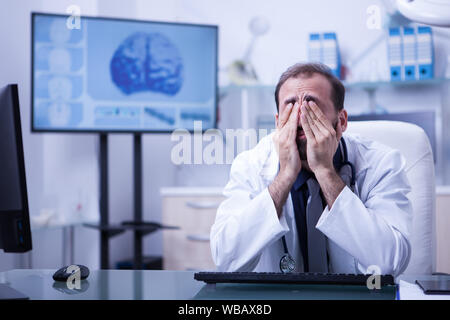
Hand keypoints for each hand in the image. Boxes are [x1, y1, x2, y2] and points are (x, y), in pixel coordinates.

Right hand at [269, 102, 300, 216]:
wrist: (288, 171)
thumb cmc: (290, 161)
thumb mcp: (288, 148)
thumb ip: (289, 139)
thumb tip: (291, 133)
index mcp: (279, 137)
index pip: (282, 123)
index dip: (285, 114)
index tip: (289, 106)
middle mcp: (279, 136)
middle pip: (283, 120)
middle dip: (288, 110)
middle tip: (293, 101)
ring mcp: (282, 139)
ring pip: (287, 122)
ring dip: (292, 113)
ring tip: (297, 104)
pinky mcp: (287, 142)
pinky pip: (291, 128)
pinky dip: (294, 120)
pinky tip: (298, 115)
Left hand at [300, 101, 341, 173]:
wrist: (324, 168)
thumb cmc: (327, 155)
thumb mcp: (335, 142)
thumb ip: (337, 132)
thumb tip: (339, 123)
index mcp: (331, 132)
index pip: (323, 118)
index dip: (316, 109)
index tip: (311, 103)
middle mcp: (327, 133)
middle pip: (317, 118)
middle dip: (310, 108)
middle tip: (304, 100)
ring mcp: (321, 138)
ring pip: (312, 122)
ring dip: (306, 112)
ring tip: (301, 105)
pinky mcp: (314, 143)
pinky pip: (308, 130)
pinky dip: (304, 122)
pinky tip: (301, 115)